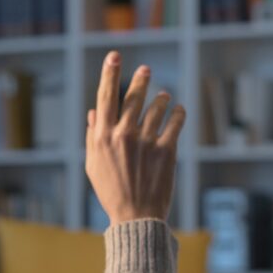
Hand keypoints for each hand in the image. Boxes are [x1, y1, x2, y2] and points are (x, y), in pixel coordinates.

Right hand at [85, 51, 185, 225]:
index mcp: (102, 138)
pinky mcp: (166, 150)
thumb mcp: (94, 165)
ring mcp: (146, 141)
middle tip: (146, 69)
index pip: (105, 97)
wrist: (135, 217)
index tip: (115, 56)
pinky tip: (178, 110)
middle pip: (133, 96)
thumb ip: (93, 137)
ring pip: (157, 106)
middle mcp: (123, 135)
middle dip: (140, 79)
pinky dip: (178, 113)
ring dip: (161, 99)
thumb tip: (93, 113)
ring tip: (164, 98)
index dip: (109, 73)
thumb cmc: (112, 192)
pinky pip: (175, 121)